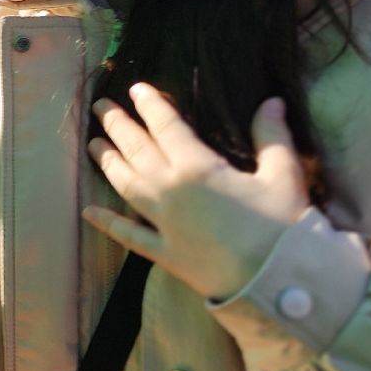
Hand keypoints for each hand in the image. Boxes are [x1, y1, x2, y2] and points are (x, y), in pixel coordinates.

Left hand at [85, 86, 309, 299]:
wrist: (276, 281)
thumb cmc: (282, 225)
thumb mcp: (282, 174)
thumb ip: (272, 135)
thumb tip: (272, 100)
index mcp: (197, 166)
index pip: (166, 126)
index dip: (150, 105)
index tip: (136, 89)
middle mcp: (170, 190)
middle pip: (136, 150)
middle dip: (117, 125)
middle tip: (100, 107)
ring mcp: (162, 223)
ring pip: (125, 185)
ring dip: (107, 163)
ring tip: (91, 145)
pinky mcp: (163, 254)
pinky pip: (128, 236)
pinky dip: (107, 223)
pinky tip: (87, 213)